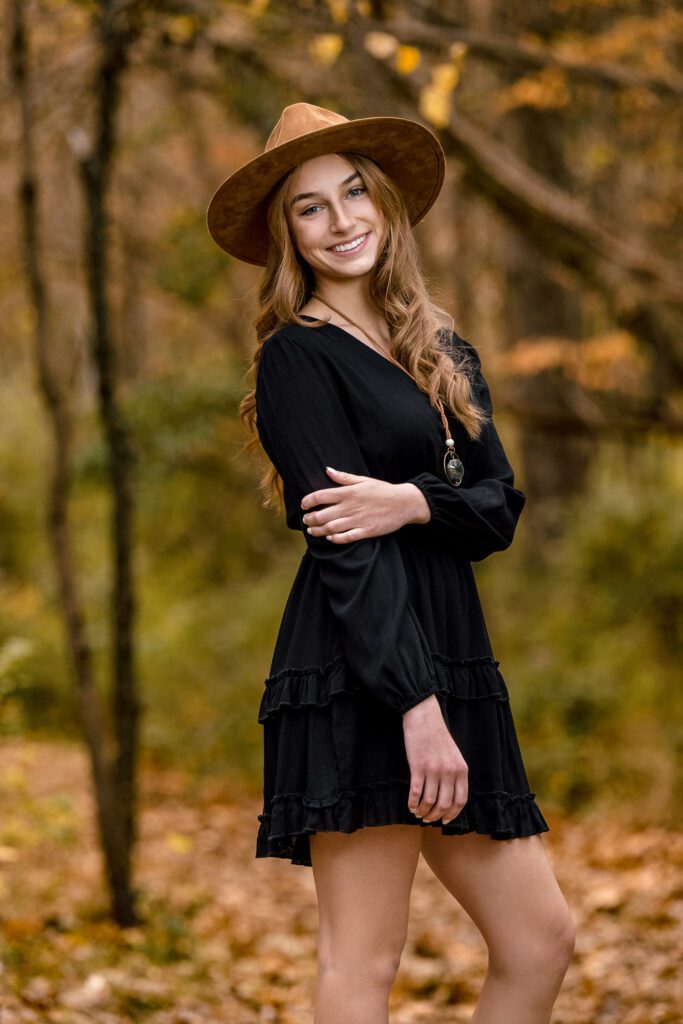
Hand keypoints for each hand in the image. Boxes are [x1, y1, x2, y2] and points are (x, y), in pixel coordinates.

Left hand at [300, 467, 429, 542]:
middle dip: (309, 519)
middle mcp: (350, 507)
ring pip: (330, 528)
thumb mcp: (363, 480)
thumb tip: (327, 469)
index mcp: (348, 492)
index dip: (307, 501)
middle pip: (321, 515)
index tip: (303, 505)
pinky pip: (346, 538)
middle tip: (306, 520)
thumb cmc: (383, 490)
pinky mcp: (366, 531)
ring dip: (318, 531)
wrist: (405, 503)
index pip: (320, 496)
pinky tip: (330, 538)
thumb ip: (344, 477)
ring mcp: (358, 520)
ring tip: (312, 530)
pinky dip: (335, 539)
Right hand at [402, 695, 467, 824]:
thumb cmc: (438, 736)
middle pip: (444, 804)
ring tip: (418, 813)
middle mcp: (449, 772)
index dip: (452, 814)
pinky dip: (412, 803)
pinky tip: (410, 805)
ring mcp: (433, 770)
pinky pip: (416, 793)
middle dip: (436, 816)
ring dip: (423, 812)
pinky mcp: (417, 767)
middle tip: (428, 819)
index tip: (445, 820)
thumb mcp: (454, 755)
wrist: (424, 718)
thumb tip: (450, 797)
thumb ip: (455, 774)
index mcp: (461, 769)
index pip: (460, 800)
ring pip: (429, 802)